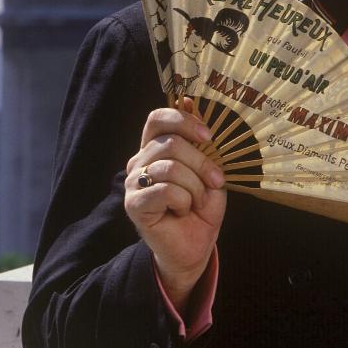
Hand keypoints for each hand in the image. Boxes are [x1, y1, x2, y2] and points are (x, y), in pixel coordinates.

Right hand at [124, 97, 225, 306]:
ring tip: (196, 202)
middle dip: (201, 163)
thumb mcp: (207, 170)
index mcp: (154, 149)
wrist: (194, 248)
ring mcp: (133, 183)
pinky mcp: (134, 204)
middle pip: (170, 143)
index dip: (183, 120)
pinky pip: (165, 190)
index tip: (208, 137)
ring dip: (194, 187)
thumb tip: (190, 99)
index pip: (157, 118)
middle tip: (215, 181)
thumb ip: (199, 141)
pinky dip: (184, 201)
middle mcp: (139, 162)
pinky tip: (182, 211)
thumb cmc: (200, 209)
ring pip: (170, 167)